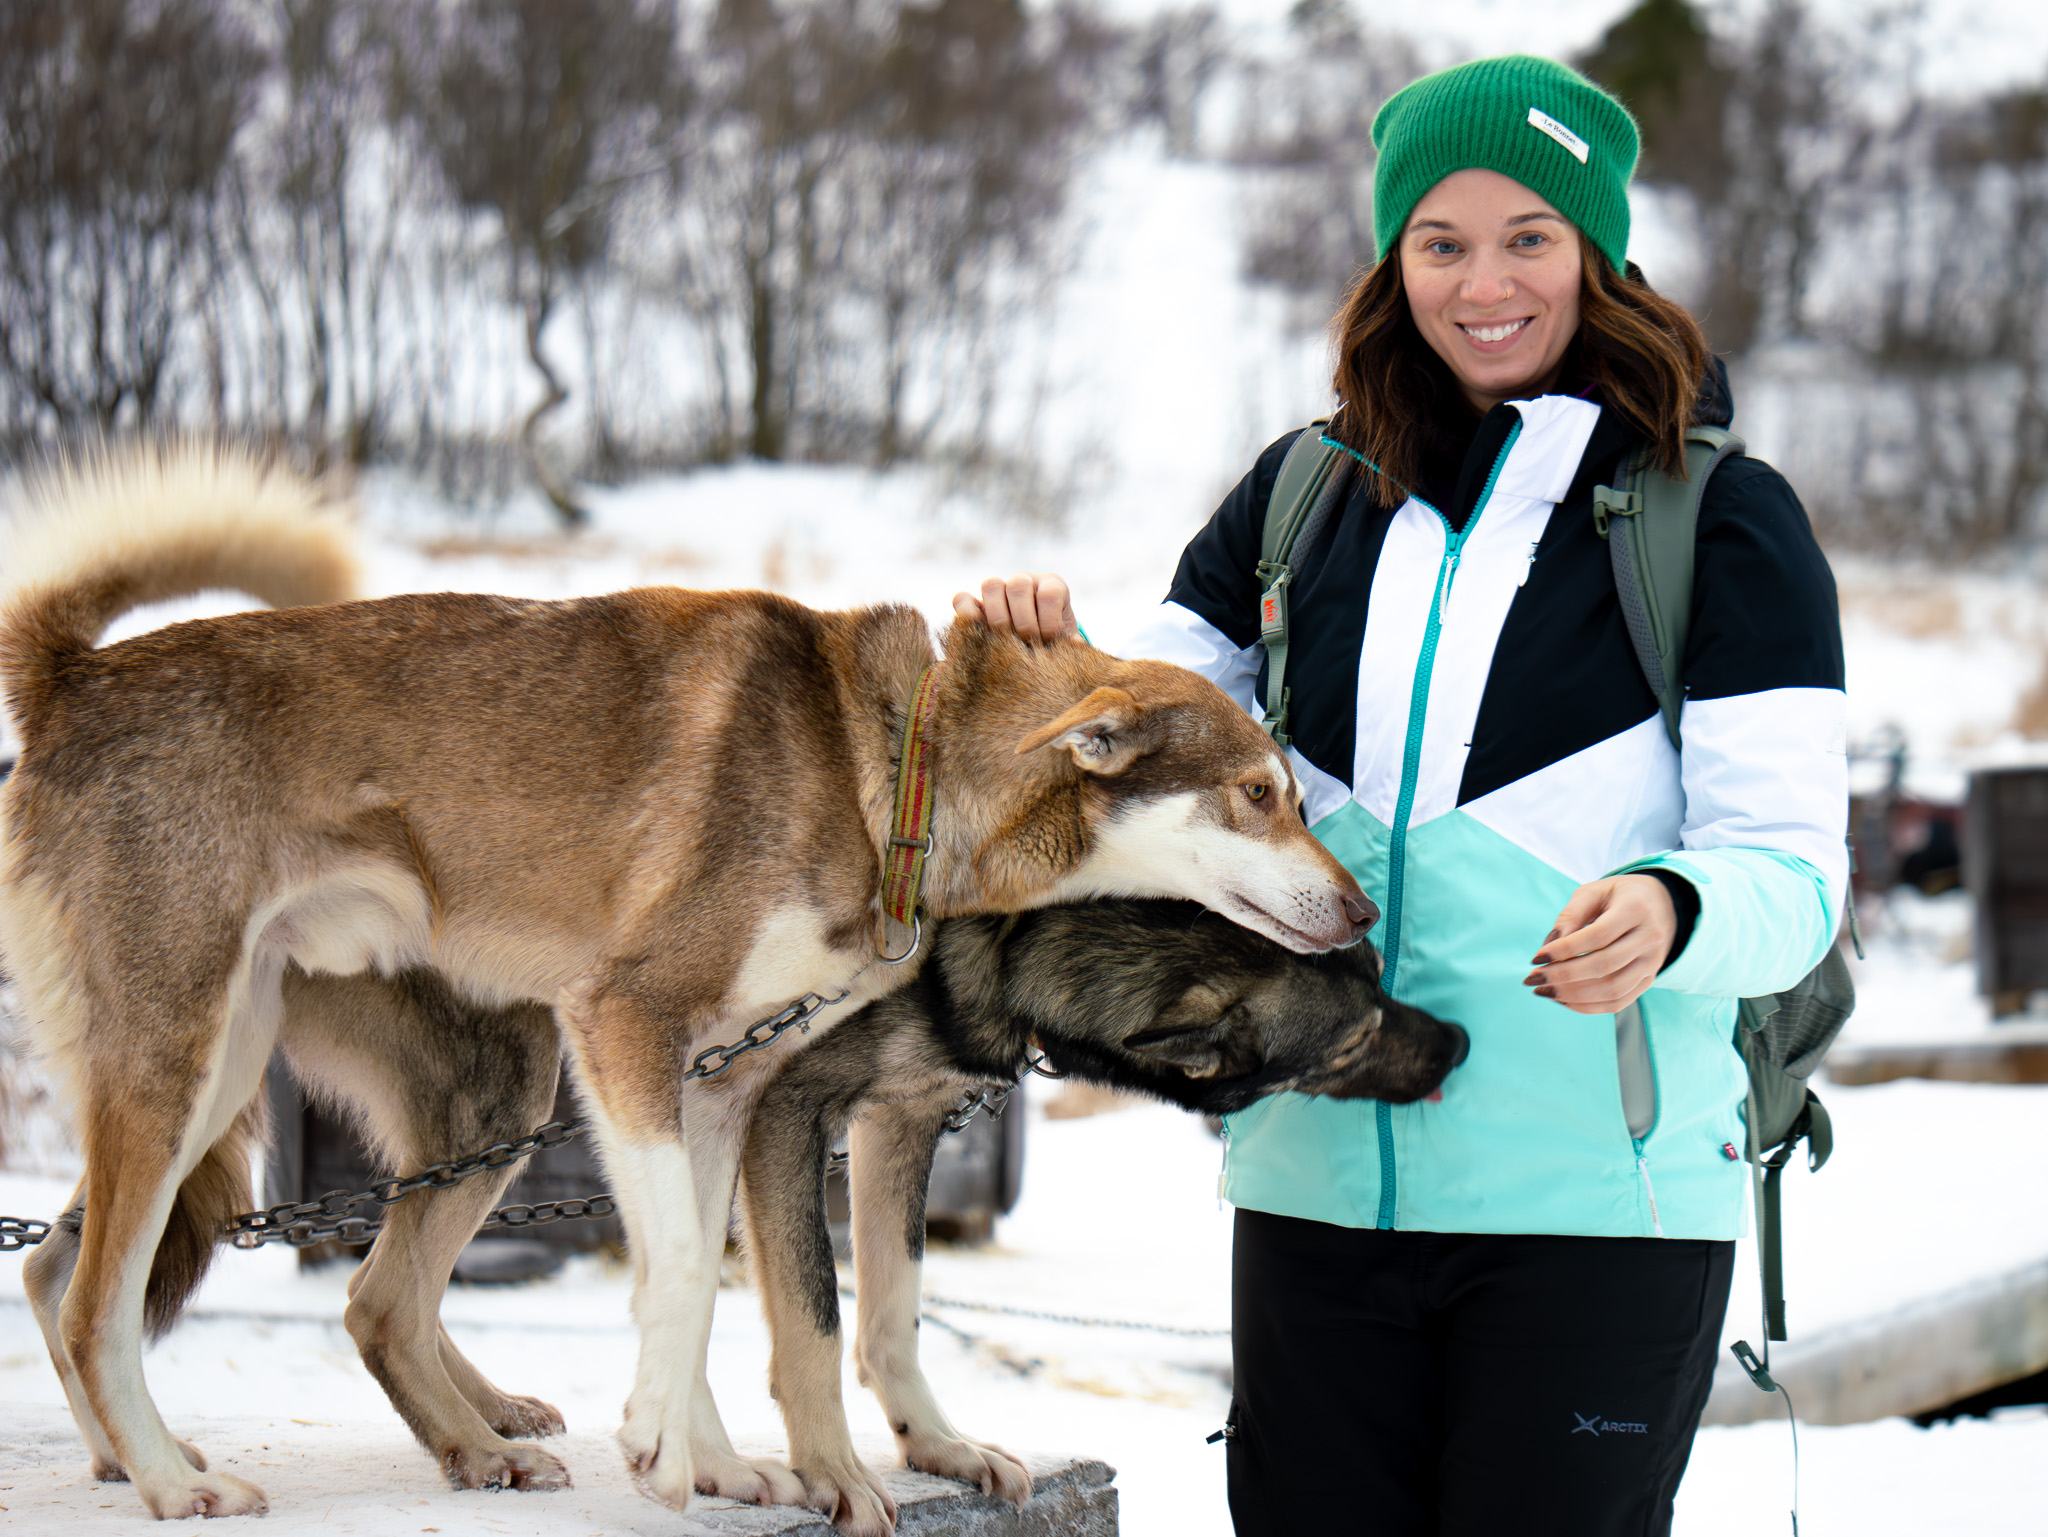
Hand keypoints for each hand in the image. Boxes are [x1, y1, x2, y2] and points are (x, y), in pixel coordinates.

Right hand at [952, 571, 1077, 644]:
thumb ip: (1071, 643)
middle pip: (1018, 586)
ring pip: (991, 585)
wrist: (1035, 645)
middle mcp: (1024, 581)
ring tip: (1006, 642)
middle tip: (1028, 644)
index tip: (1050, 643)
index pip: (1049, 594)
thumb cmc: (1056, 643)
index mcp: (1051, 585)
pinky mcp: (975, 603)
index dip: (1049, 622)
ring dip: (998, 617)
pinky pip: (962, 598)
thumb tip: (1076, 646)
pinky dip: (967, 615)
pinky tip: (980, 635)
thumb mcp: (1067, 641)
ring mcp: (998, 589)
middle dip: (1023, 622)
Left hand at [1524, 875, 1676, 1014]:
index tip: (1536, 958)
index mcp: (1636, 909)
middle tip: (1533, 979)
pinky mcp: (1648, 980)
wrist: (1660, 906)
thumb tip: (1549, 946)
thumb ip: (1570, 915)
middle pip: (1604, 966)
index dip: (1565, 950)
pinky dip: (1589, 1006)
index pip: (1598, 936)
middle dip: (1564, 976)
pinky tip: (1563, 1000)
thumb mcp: (1593, 892)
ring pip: (1613, 989)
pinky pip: (1619, 1002)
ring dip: (1573, 995)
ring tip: (1545, 991)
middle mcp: (1650, 938)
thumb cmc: (1617, 897)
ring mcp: (1653, 963)